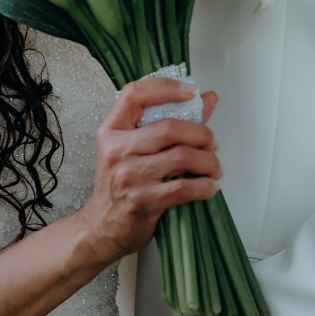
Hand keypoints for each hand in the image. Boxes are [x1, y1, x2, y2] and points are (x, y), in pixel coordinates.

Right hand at [77, 79, 220, 265]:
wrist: (101, 227)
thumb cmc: (120, 184)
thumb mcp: (133, 148)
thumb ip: (169, 120)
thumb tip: (208, 99)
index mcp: (112, 130)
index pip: (135, 94)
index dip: (167, 88)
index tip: (192, 92)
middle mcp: (117, 150)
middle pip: (169, 128)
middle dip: (201, 134)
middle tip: (212, 143)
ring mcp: (129, 175)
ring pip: (181, 157)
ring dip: (208, 162)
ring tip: (214, 168)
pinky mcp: (142, 201)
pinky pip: (183, 188)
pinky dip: (204, 186)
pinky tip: (209, 187)